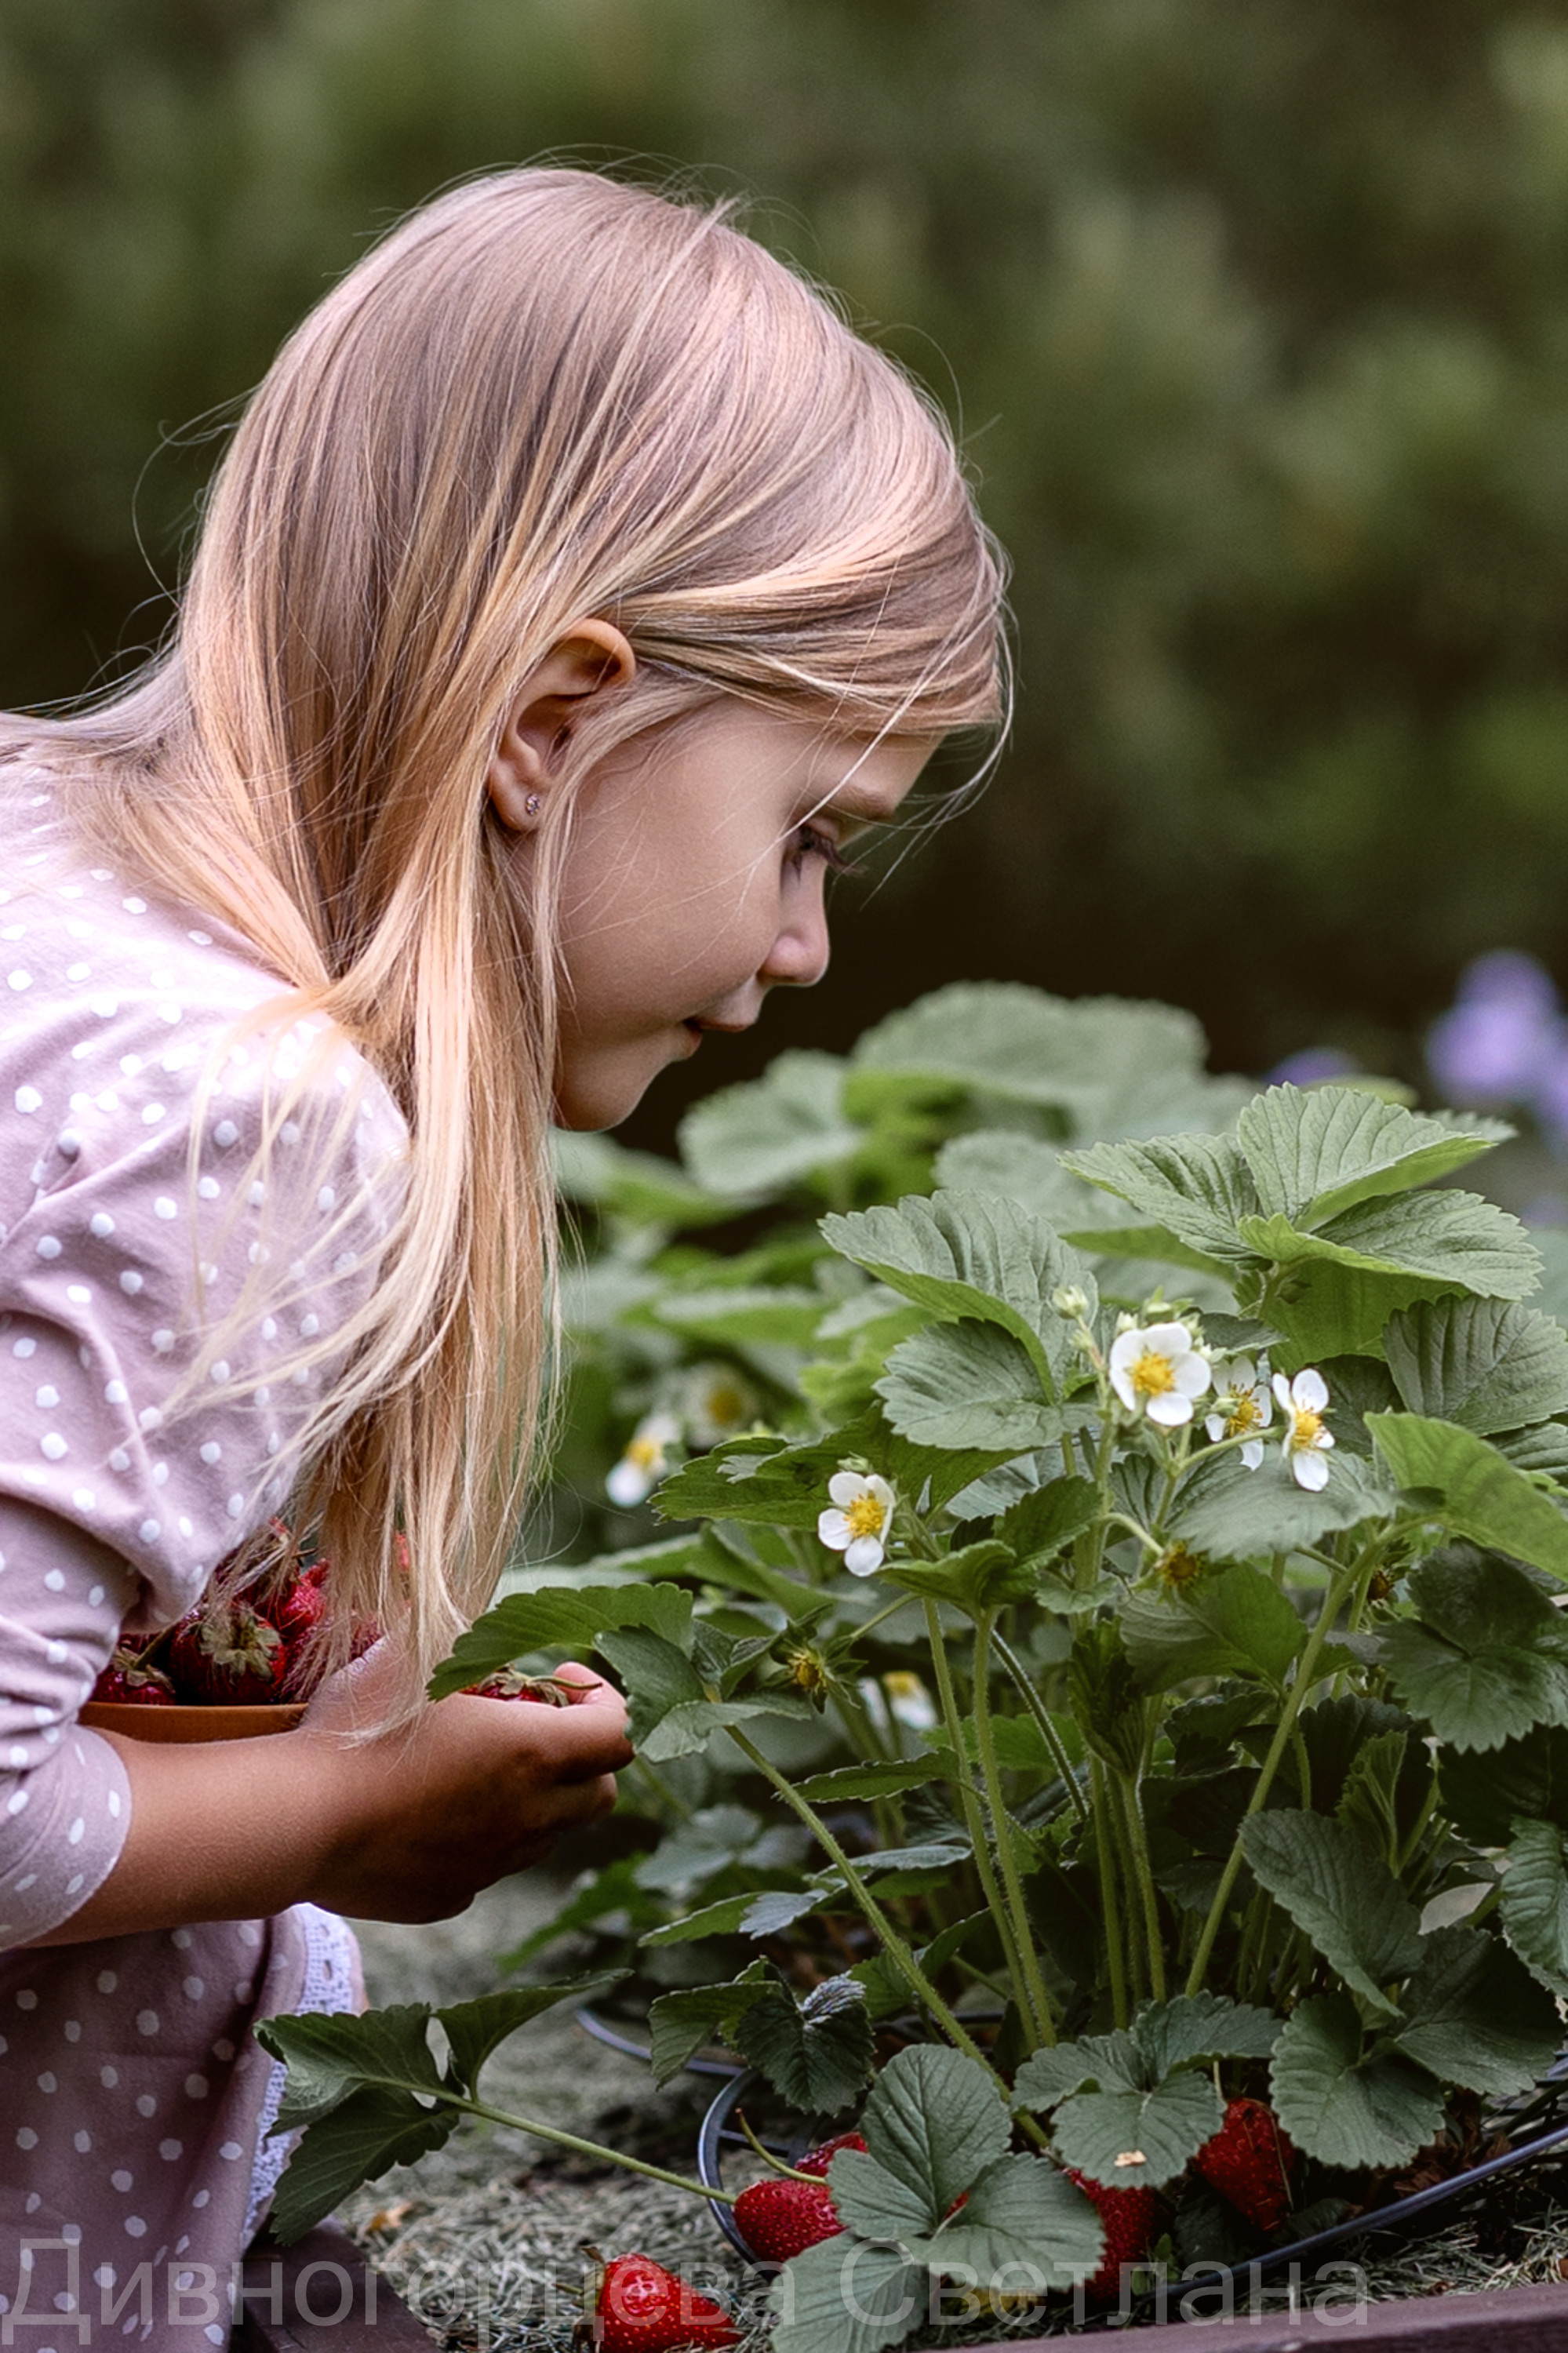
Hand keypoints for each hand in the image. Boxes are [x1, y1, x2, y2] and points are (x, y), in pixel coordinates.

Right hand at [297, 1651, 632, 1921]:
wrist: (296, 1822)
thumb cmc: (355, 1731)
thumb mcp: (406, 1660)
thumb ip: (449, 1640)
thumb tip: (455, 1615)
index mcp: (531, 1752)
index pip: (619, 1736)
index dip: (606, 1703)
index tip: (564, 1678)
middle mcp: (526, 1815)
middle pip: (599, 1794)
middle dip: (583, 1759)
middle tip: (537, 1727)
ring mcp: (490, 1864)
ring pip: (544, 1835)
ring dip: (532, 1800)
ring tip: (478, 1767)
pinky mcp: (451, 1896)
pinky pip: (487, 1867)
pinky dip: (480, 1839)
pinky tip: (430, 1813)